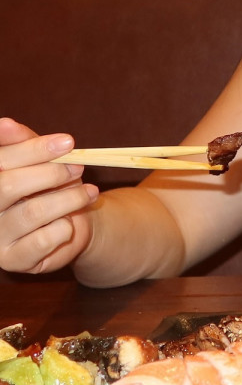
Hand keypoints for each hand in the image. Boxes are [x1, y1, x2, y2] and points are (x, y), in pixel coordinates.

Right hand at [0, 118, 98, 274]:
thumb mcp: (41, 159)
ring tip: (89, 193)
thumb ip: (23, 142)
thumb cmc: (51, 187)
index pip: (0, 160)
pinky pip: (41, 241)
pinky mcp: (13, 260)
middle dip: (50, 174)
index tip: (67, 142)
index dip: (32, 149)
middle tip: (79, 168)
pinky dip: (63, 228)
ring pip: (31, 212)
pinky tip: (70, 224)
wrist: (72, 224)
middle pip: (8, 185)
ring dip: (68, 199)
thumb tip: (5, 124)